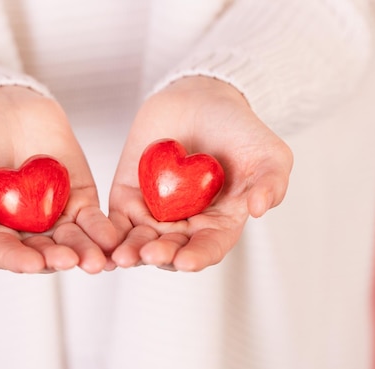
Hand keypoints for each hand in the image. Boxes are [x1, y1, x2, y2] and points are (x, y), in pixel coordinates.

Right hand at [0, 86, 116, 273]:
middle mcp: (23, 232)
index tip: (33, 263)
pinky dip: (102, 230)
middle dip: (57, 259)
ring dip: (84, 252)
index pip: (4, 253)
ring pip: (71, 241)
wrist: (3, 106)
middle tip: (72, 262)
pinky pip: (93, 220)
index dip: (18, 260)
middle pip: (42, 253)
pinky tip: (112, 239)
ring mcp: (53, 218)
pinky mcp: (79, 200)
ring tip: (96, 260)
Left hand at [109, 76, 292, 270]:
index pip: (208, 247)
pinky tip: (103, 241)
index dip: (198, 257)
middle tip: (150, 255)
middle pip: (171, 249)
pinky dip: (108, 233)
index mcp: (219, 224)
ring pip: (140, 241)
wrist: (200, 100)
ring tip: (124, 255)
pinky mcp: (127, 198)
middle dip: (160, 256)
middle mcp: (185, 226)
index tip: (187, 261)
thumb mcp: (269, 154)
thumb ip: (271, 181)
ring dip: (132, 251)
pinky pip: (115, 220)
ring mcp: (154, 213)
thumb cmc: (239, 130)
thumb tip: (260, 209)